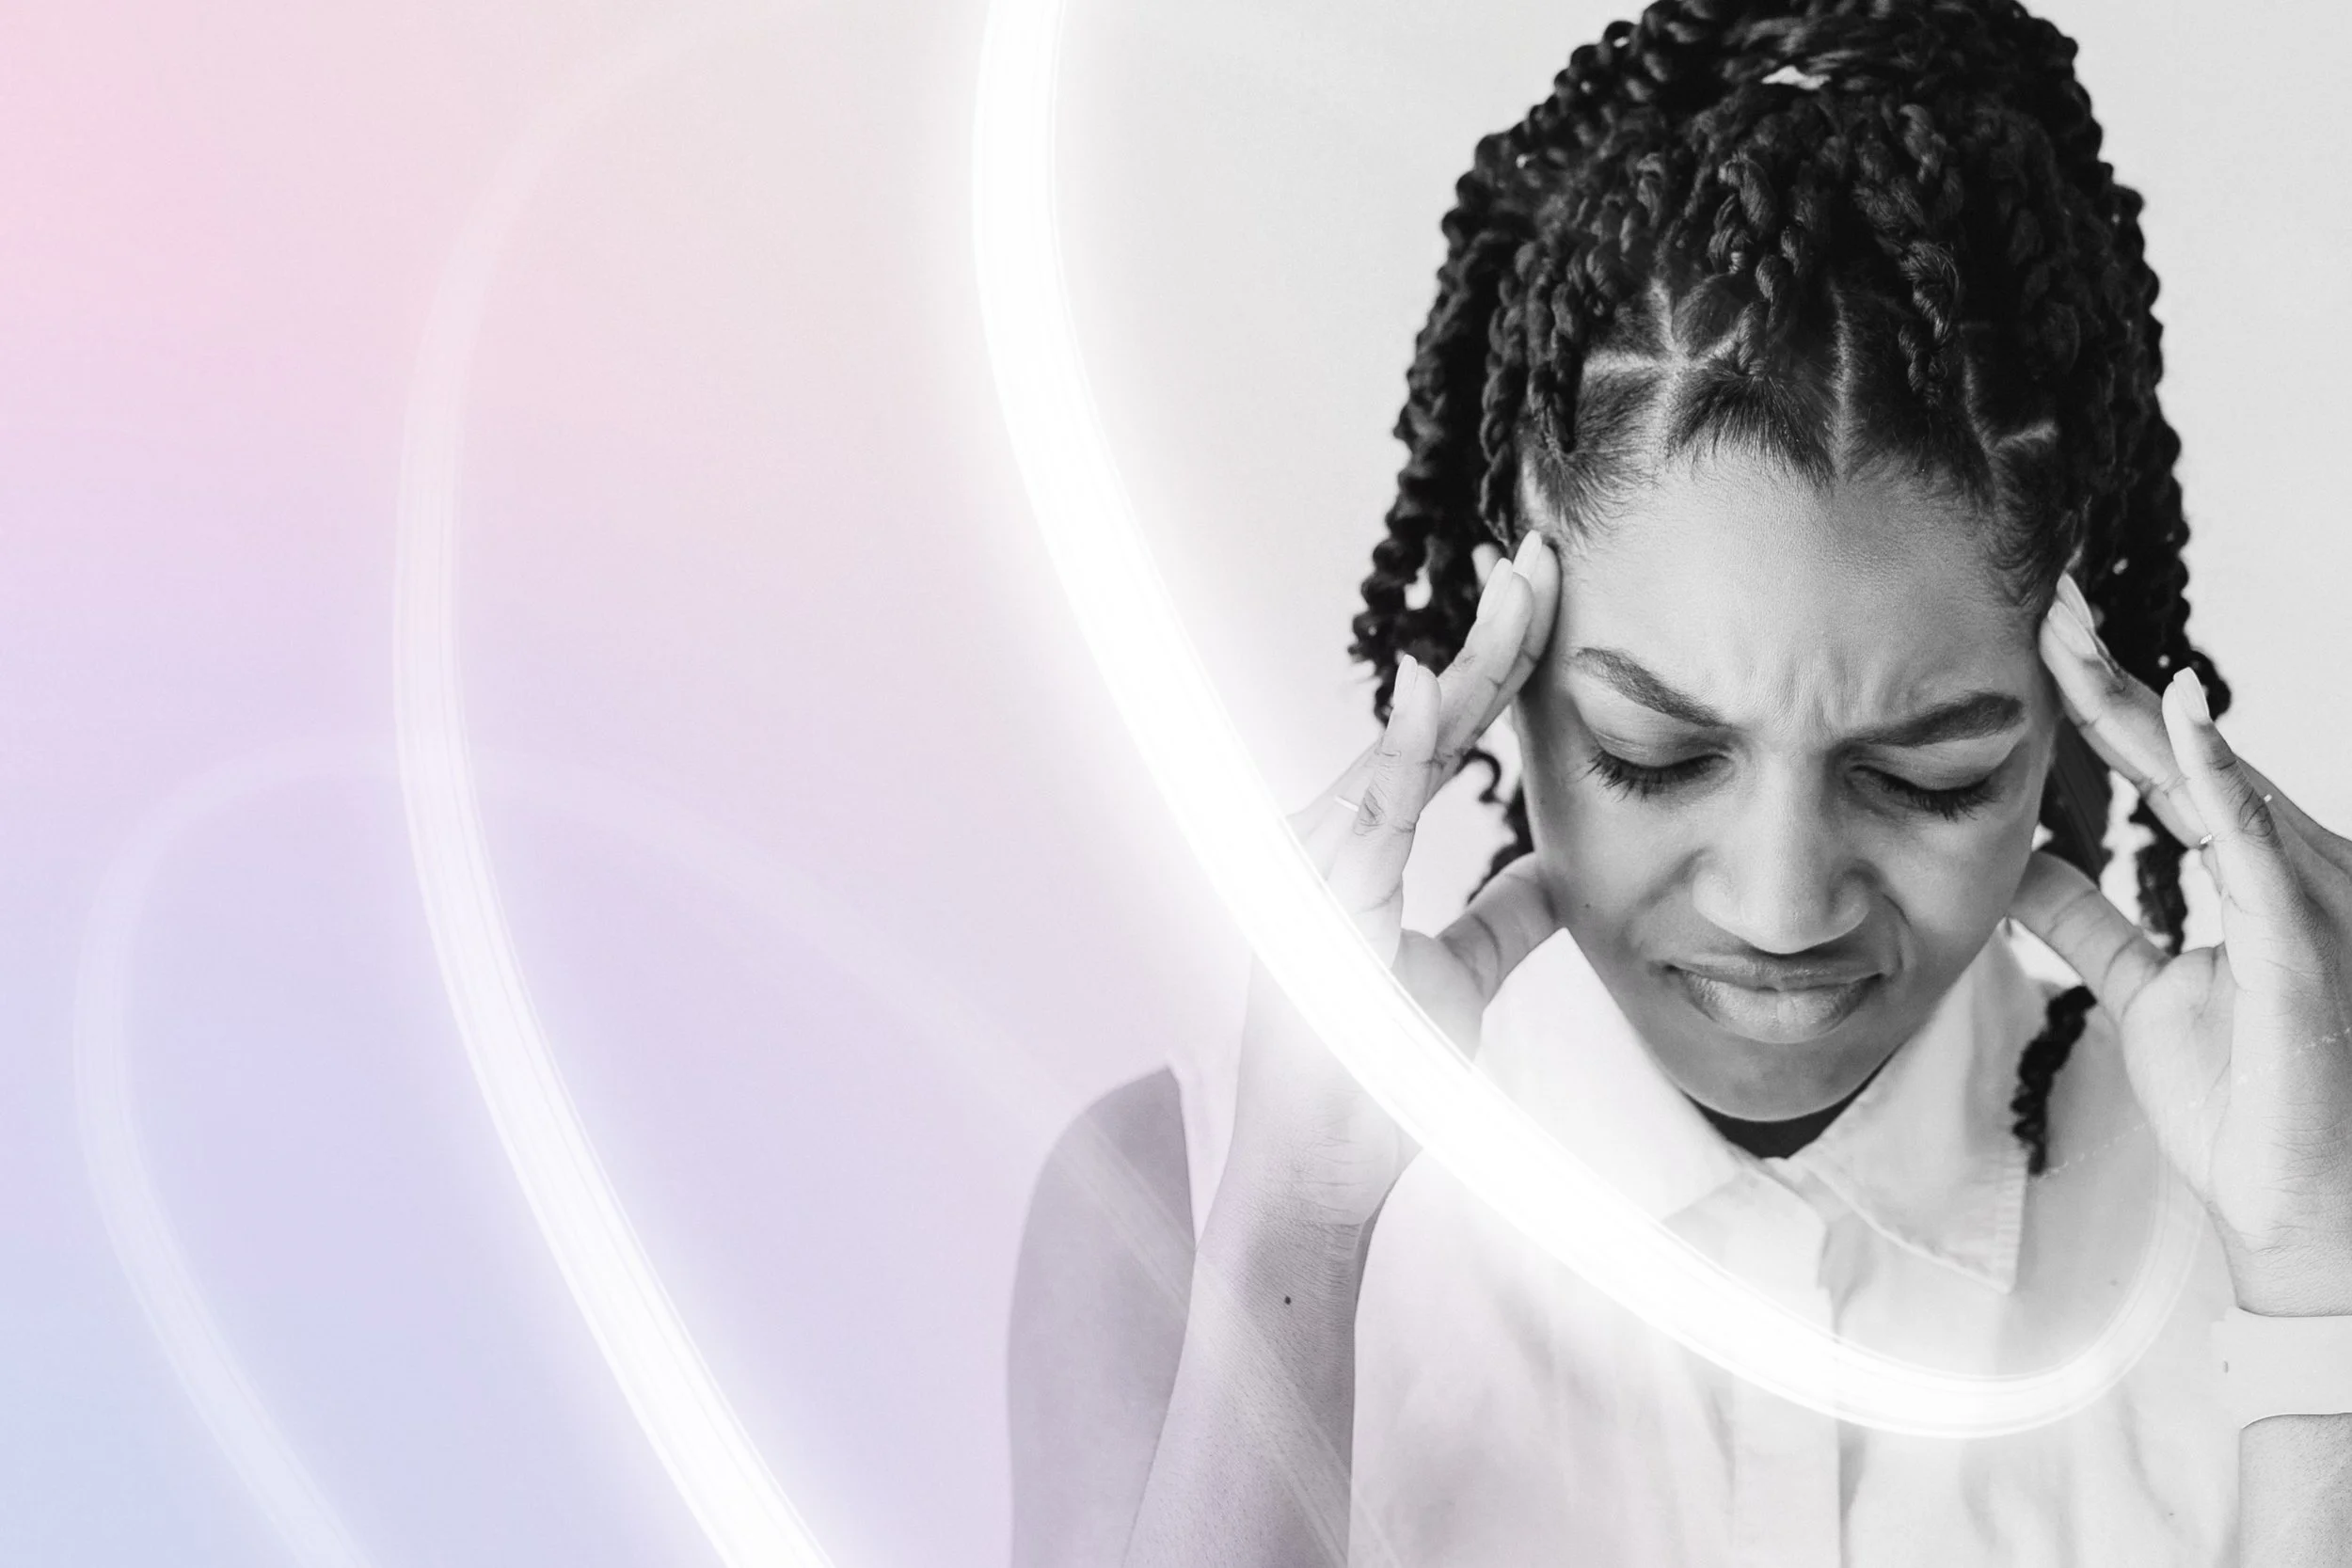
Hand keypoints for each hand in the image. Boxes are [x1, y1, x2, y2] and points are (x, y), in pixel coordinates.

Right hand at [1218, 531, 1564, 1233]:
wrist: (1317, 1177)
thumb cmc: (1371, 1079)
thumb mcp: (1460, 979)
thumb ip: (1502, 917)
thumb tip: (1559, 872)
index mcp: (1359, 851)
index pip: (1437, 738)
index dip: (1493, 666)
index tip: (1545, 595)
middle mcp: (1327, 845)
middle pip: (1419, 722)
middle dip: (1489, 638)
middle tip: (1545, 556)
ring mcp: (1315, 876)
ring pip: (1398, 753)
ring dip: (1462, 673)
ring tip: (1519, 596)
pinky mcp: (1317, 918)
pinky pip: (1363, 826)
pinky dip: (1395, 757)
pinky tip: (1428, 697)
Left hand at [2012, 576, 2351, 1312]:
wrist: (2308, 1211)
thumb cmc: (2251, 1101)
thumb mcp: (2146, 992)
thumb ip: (2091, 923)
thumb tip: (2018, 863)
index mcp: (2256, 872)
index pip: (2163, 765)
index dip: (2098, 698)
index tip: (2039, 630)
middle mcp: (2290, 866)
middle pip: (2182, 750)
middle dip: (2107, 672)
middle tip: (2042, 594)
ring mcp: (2306, 897)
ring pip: (2212, 776)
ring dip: (2138, 701)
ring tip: (2070, 630)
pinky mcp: (2302, 941)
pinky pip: (2255, 842)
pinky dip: (2219, 774)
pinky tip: (2180, 714)